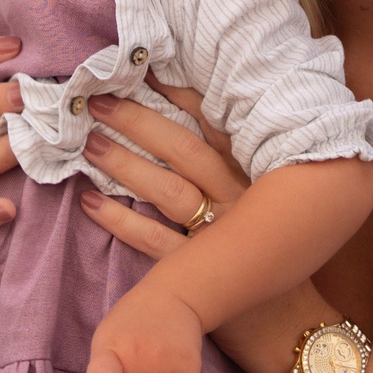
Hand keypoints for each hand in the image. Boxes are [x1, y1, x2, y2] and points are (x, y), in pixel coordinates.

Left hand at [76, 83, 248, 258]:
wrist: (282, 299)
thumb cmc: (262, 226)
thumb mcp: (256, 177)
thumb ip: (222, 139)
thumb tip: (172, 92)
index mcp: (250, 165)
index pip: (212, 121)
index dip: (176, 94)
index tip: (139, 72)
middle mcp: (236, 194)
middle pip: (185, 151)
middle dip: (138, 123)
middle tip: (98, 103)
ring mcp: (219, 231)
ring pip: (169, 192)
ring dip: (126, 165)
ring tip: (90, 145)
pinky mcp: (199, 265)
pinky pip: (156, 240)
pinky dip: (121, 220)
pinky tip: (90, 201)